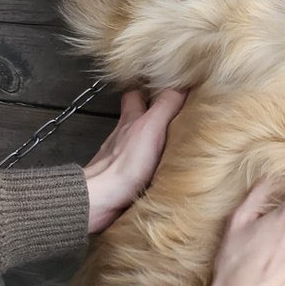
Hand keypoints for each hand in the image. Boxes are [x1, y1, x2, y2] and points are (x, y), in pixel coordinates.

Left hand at [83, 88, 185, 232]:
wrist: (101, 200)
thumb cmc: (125, 164)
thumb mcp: (151, 127)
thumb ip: (166, 106)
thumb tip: (184, 85)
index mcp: (131, 120)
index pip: (136, 94)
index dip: (148, 88)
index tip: (165, 85)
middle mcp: (123, 136)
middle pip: (136, 118)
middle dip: (150, 114)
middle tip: (172, 114)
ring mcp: (120, 158)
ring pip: (135, 143)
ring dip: (150, 142)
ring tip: (173, 143)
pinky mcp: (122, 180)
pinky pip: (136, 168)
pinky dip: (146, 167)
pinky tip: (159, 171)